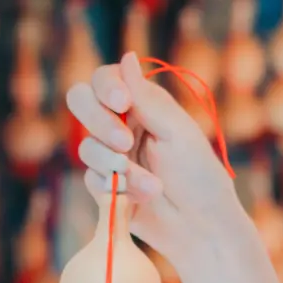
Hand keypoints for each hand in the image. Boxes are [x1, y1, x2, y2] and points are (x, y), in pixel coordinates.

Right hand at [63, 52, 246, 267]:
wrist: (201, 227)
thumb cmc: (200, 175)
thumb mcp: (178, 132)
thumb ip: (147, 99)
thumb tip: (126, 55)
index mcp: (142, 104)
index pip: (105, 79)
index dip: (106, 87)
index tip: (123, 104)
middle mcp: (121, 124)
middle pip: (81, 103)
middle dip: (99, 123)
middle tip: (125, 144)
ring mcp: (110, 155)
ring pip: (87, 147)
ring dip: (116, 166)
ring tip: (151, 186)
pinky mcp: (103, 186)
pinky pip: (91, 179)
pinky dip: (112, 188)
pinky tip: (136, 200)